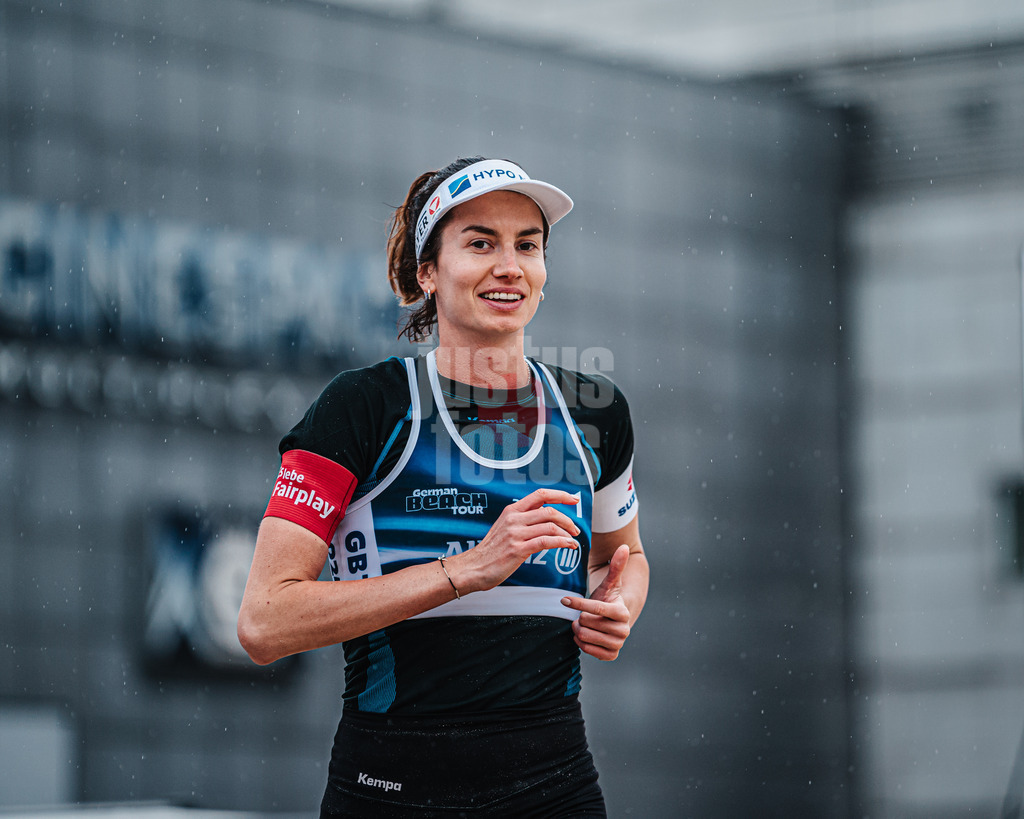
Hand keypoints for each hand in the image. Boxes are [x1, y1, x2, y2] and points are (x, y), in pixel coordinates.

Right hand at [450, 488, 580, 593]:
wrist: (473, 568)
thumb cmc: (491, 551)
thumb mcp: (505, 527)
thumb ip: (522, 520)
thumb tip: (544, 517)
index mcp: (512, 510)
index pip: (540, 495)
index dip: (560, 495)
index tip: (573, 499)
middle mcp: (514, 518)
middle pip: (549, 510)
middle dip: (568, 519)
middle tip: (575, 529)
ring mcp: (515, 534)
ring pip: (550, 525)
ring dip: (566, 532)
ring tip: (572, 540)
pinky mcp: (518, 549)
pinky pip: (546, 541)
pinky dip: (562, 542)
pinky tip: (568, 545)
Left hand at [561, 544, 631, 660]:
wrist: (613, 620)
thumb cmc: (609, 598)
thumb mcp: (610, 583)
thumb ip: (616, 566)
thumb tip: (624, 547)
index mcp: (622, 612)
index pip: (596, 608)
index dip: (579, 604)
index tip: (564, 600)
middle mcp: (623, 630)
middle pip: (587, 623)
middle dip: (579, 617)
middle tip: (581, 614)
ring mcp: (618, 644)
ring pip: (585, 636)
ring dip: (578, 629)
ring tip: (582, 623)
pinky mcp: (611, 655)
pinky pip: (586, 650)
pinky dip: (580, 642)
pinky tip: (584, 634)